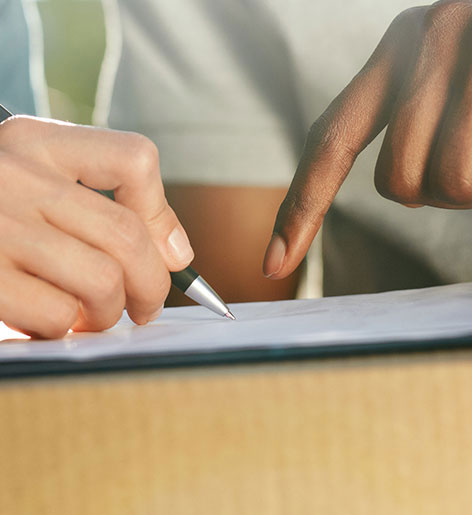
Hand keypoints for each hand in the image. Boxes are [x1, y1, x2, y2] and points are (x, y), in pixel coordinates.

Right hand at [0, 116, 193, 348]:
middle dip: (149, 286)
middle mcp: (6, 171)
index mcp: (23, 139)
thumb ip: (81, 206)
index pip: (134, 159)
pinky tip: (35, 330)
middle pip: (127, 233)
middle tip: (139, 311)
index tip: (163, 254)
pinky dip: (59, 336)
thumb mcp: (8, 192)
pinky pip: (56, 318)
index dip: (160, 215)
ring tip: (82, 322)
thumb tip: (173, 251)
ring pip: (99, 282)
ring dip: (104, 317)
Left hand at [264, 1, 471, 278]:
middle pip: (399, 181)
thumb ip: (420, 117)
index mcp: (400, 48)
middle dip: (445, 193)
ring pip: (448, 184)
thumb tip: (404, 188)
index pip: (329, 138)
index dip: (301, 206)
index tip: (273, 264)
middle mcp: (427, 38)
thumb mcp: (458, 76)